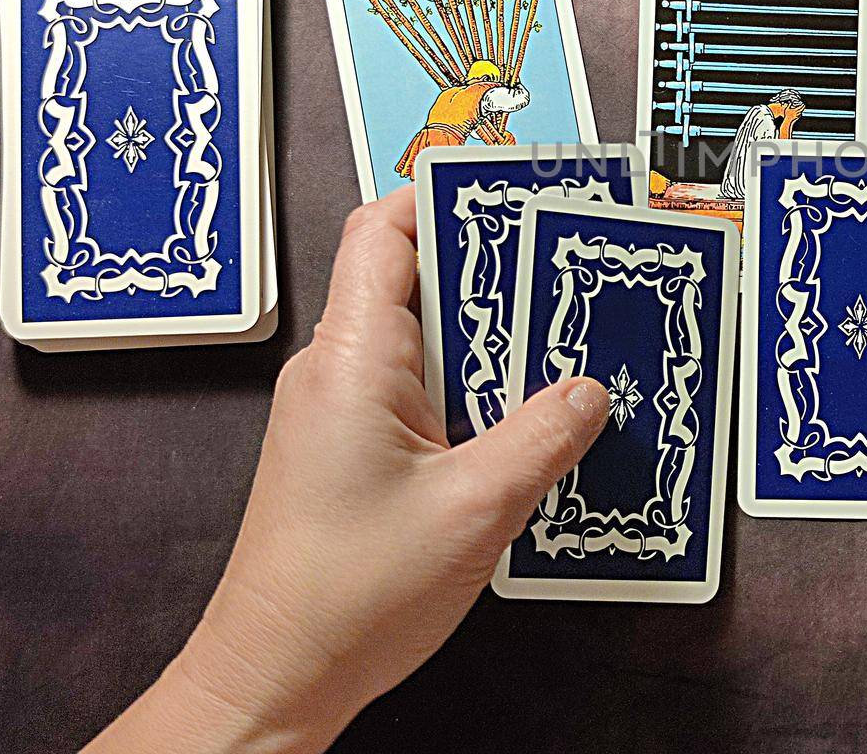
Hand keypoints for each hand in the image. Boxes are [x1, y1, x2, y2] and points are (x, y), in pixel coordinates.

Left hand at [87, 188, 609, 752]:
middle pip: (417, 276)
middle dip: (496, 268)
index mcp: (352, 360)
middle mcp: (338, 370)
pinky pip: (422, 387)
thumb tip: (591, 390)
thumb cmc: (345, 598)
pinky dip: (476, 386)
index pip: (384, 231)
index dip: (446, 197)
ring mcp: (343, 408)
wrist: (275, 675)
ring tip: (565, 342)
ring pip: (427, 336)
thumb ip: (542, 437)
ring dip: (493, 337)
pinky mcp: (355, 445)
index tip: (517, 192)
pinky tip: (528, 413)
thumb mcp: (473, 509)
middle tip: (569, 269)